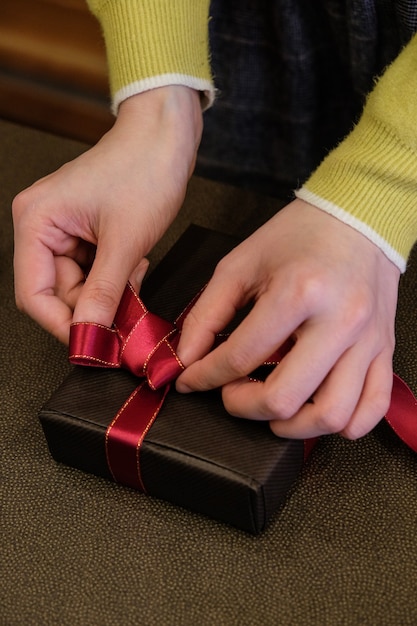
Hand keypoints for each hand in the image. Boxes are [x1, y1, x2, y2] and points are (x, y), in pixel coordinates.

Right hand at [13, 86, 201, 342]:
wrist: (166, 136)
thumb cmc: (143, 168)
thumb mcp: (125, 240)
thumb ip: (104, 292)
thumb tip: (90, 333)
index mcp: (36, 222)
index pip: (33, 294)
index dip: (62, 325)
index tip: (93, 344)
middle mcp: (43, 227)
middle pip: (57, 293)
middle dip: (93, 311)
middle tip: (125, 324)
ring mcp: (65, 230)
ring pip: (80, 287)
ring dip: (109, 295)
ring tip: (136, 282)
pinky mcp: (86, 233)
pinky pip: (95, 273)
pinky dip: (116, 279)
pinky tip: (136, 266)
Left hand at [176, 199, 399, 439]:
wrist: (358, 217)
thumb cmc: (297, 236)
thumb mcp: (240, 265)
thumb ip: (206, 314)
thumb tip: (187, 359)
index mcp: (298, 293)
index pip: (241, 356)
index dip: (205, 377)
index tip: (191, 381)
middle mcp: (338, 321)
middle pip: (285, 398)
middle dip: (243, 407)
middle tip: (231, 394)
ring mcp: (367, 340)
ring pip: (331, 415)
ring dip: (292, 427)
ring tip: (272, 410)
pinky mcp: (384, 349)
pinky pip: (372, 407)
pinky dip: (345, 424)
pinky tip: (317, 412)